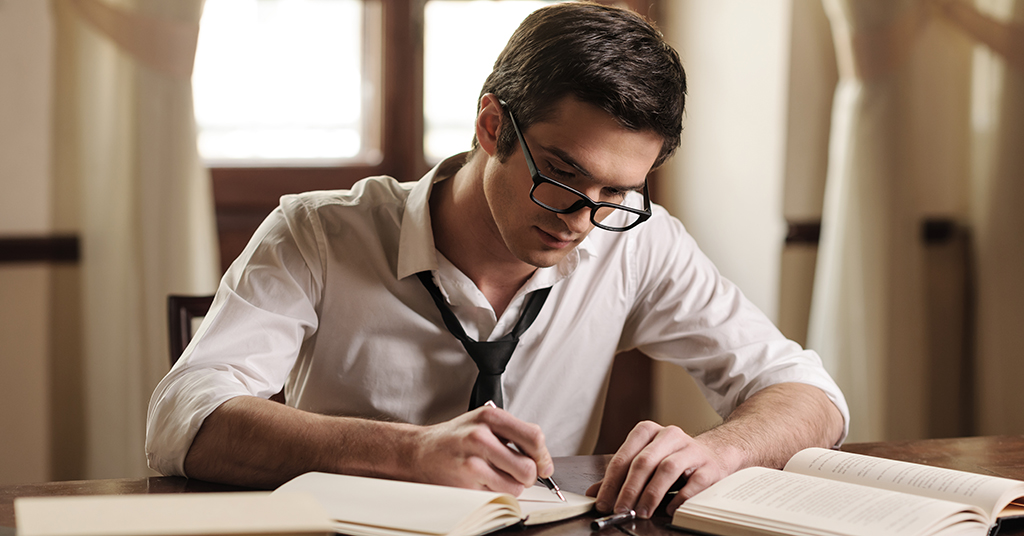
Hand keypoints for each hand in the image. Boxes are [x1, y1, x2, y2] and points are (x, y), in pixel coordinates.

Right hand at [410, 405, 553, 495]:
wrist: (420, 451)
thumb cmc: (455, 438)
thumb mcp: (484, 423)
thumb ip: (515, 435)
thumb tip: (543, 461)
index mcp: (490, 417)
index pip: (534, 437)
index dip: (543, 456)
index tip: (542, 464)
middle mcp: (480, 437)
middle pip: (528, 467)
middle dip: (529, 476)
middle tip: (519, 474)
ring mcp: (472, 461)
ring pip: (516, 486)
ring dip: (512, 486)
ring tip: (497, 476)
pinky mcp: (465, 483)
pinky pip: (497, 495)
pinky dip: (496, 492)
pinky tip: (483, 481)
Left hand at [585, 421, 733, 518]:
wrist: (714, 453)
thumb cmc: (672, 458)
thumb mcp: (645, 460)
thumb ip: (620, 475)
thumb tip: (594, 493)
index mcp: (648, 431)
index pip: (624, 456)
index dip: (611, 482)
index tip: (603, 503)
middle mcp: (669, 435)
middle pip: (644, 462)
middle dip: (629, 489)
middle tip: (621, 510)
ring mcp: (690, 449)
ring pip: (666, 469)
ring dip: (651, 494)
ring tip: (641, 512)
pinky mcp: (708, 466)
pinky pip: (693, 482)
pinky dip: (679, 498)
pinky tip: (668, 510)